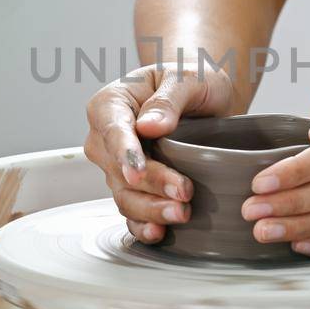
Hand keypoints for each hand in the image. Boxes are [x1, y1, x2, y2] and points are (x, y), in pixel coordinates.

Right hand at [84, 64, 235, 242]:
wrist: (204, 96)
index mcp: (110, 104)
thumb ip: (168, 98)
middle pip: (119, 169)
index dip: (124, 153)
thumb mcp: (187, 76)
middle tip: (184, 193)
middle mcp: (105, 139)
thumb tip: (150, 126)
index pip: (111, 130)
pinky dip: (143, 224)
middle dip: (150, 185)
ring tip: (181, 213)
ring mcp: (116, 167)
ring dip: (151, 210)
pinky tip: (159, 232)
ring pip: (125, 195)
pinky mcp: (133, 187)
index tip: (138, 172)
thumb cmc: (191, 79)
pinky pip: (132, 212)